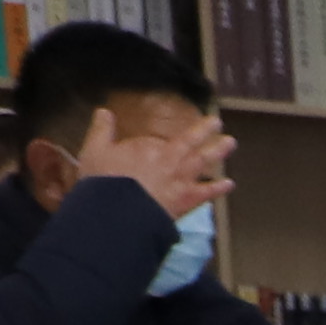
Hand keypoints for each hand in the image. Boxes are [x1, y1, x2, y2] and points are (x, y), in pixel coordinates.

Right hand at [71, 102, 233, 219]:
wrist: (120, 213)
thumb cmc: (104, 181)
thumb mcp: (95, 150)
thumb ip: (101, 130)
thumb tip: (104, 112)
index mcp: (147, 147)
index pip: (158, 141)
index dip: (157, 144)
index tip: (157, 145)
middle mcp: (169, 159)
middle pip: (189, 142)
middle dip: (204, 131)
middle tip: (217, 122)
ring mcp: (181, 179)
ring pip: (203, 161)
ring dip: (218, 151)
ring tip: (231, 142)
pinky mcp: (188, 200)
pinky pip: (207, 192)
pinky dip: (218, 188)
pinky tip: (230, 184)